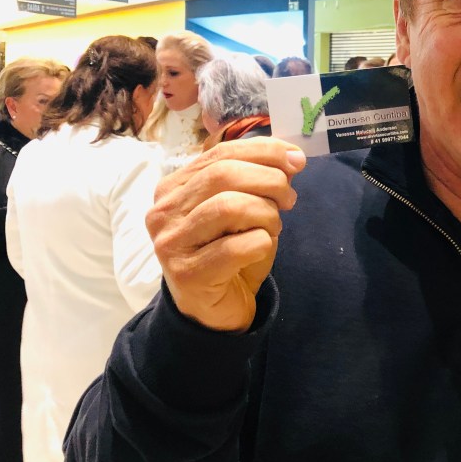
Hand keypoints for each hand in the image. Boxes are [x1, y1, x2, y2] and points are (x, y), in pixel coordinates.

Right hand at [147, 138, 305, 331]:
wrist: (213, 310)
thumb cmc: (229, 253)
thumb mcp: (243, 208)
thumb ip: (258, 180)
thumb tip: (292, 158)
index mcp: (173, 187)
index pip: (220, 153)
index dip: (263, 151)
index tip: (296, 159)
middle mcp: (164, 212)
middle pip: (223, 175)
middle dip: (269, 180)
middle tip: (290, 198)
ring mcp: (171, 243)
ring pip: (229, 207)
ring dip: (266, 214)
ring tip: (275, 226)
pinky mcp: (187, 273)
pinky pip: (237, 246)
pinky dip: (261, 243)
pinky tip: (262, 249)